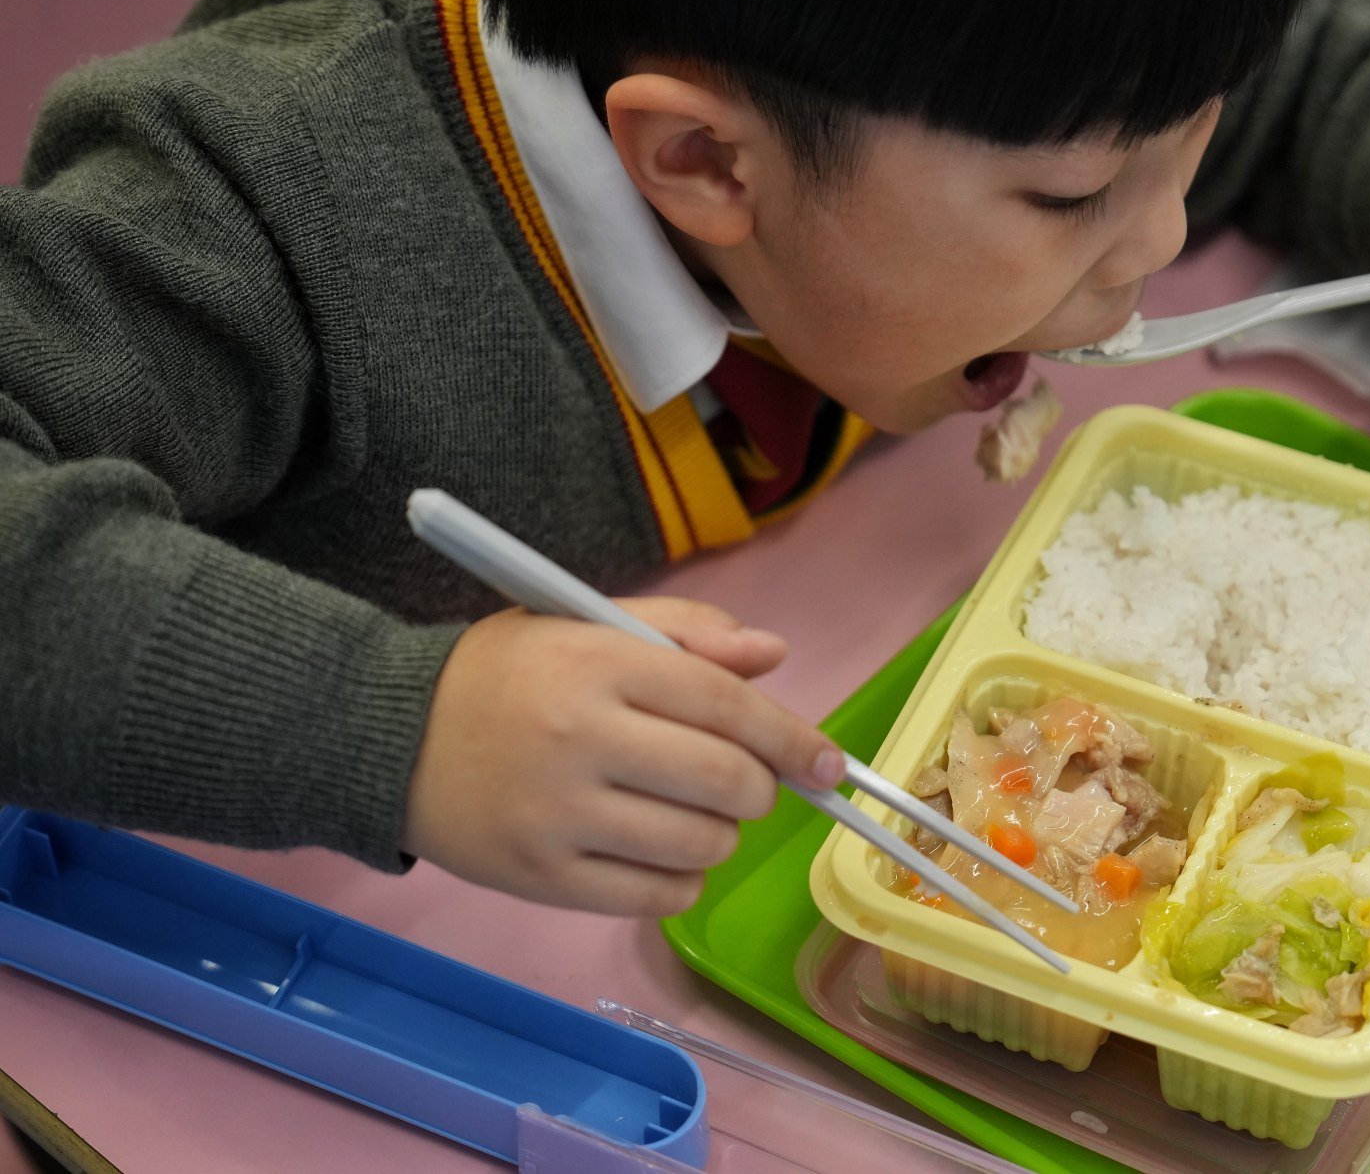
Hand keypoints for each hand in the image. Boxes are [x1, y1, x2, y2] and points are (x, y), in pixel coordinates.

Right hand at [403, 597, 842, 916]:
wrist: (386, 736)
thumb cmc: (506, 674)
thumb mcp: (589, 624)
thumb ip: (686, 631)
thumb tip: (774, 655)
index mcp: (599, 664)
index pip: (727, 706)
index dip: (792, 739)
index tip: (829, 764)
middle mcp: (581, 739)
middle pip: (725, 782)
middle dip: (759, 788)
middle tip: (743, 783)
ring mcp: (558, 816)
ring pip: (700, 845)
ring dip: (719, 835)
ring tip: (687, 811)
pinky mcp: (539, 879)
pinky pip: (656, 898)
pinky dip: (681, 880)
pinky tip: (659, 851)